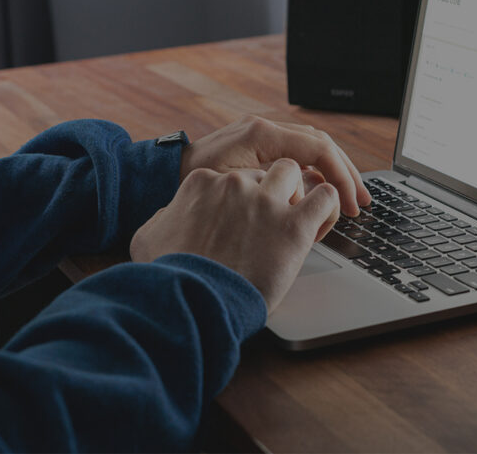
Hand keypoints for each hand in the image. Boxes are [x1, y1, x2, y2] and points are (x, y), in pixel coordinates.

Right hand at [130, 159, 339, 311]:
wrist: (194, 303)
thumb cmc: (171, 277)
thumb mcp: (149, 239)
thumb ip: (164, 219)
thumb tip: (170, 216)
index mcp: (202, 183)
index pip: (233, 177)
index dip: (242, 199)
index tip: (244, 222)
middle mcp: (235, 184)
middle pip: (265, 173)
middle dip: (272, 194)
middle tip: (272, 223)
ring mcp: (266, 201)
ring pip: (295, 172)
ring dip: (299, 191)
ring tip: (297, 217)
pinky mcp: (294, 225)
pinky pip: (324, 195)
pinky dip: (327, 207)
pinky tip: (319, 223)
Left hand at [179, 115, 369, 215]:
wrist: (161, 175)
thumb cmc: (191, 184)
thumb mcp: (231, 187)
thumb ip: (269, 185)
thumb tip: (310, 194)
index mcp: (261, 134)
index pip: (318, 149)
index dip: (340, 178)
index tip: (349, 204)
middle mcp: (265, 128)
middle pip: (322, 145)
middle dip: (346, 174)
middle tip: (361, 203)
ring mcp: (263, 135)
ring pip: (313, 148)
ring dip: (334, 173)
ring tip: (349, 199)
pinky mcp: (259, 147)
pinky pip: (297, 155)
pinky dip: (315, 173)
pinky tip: (322, 194)